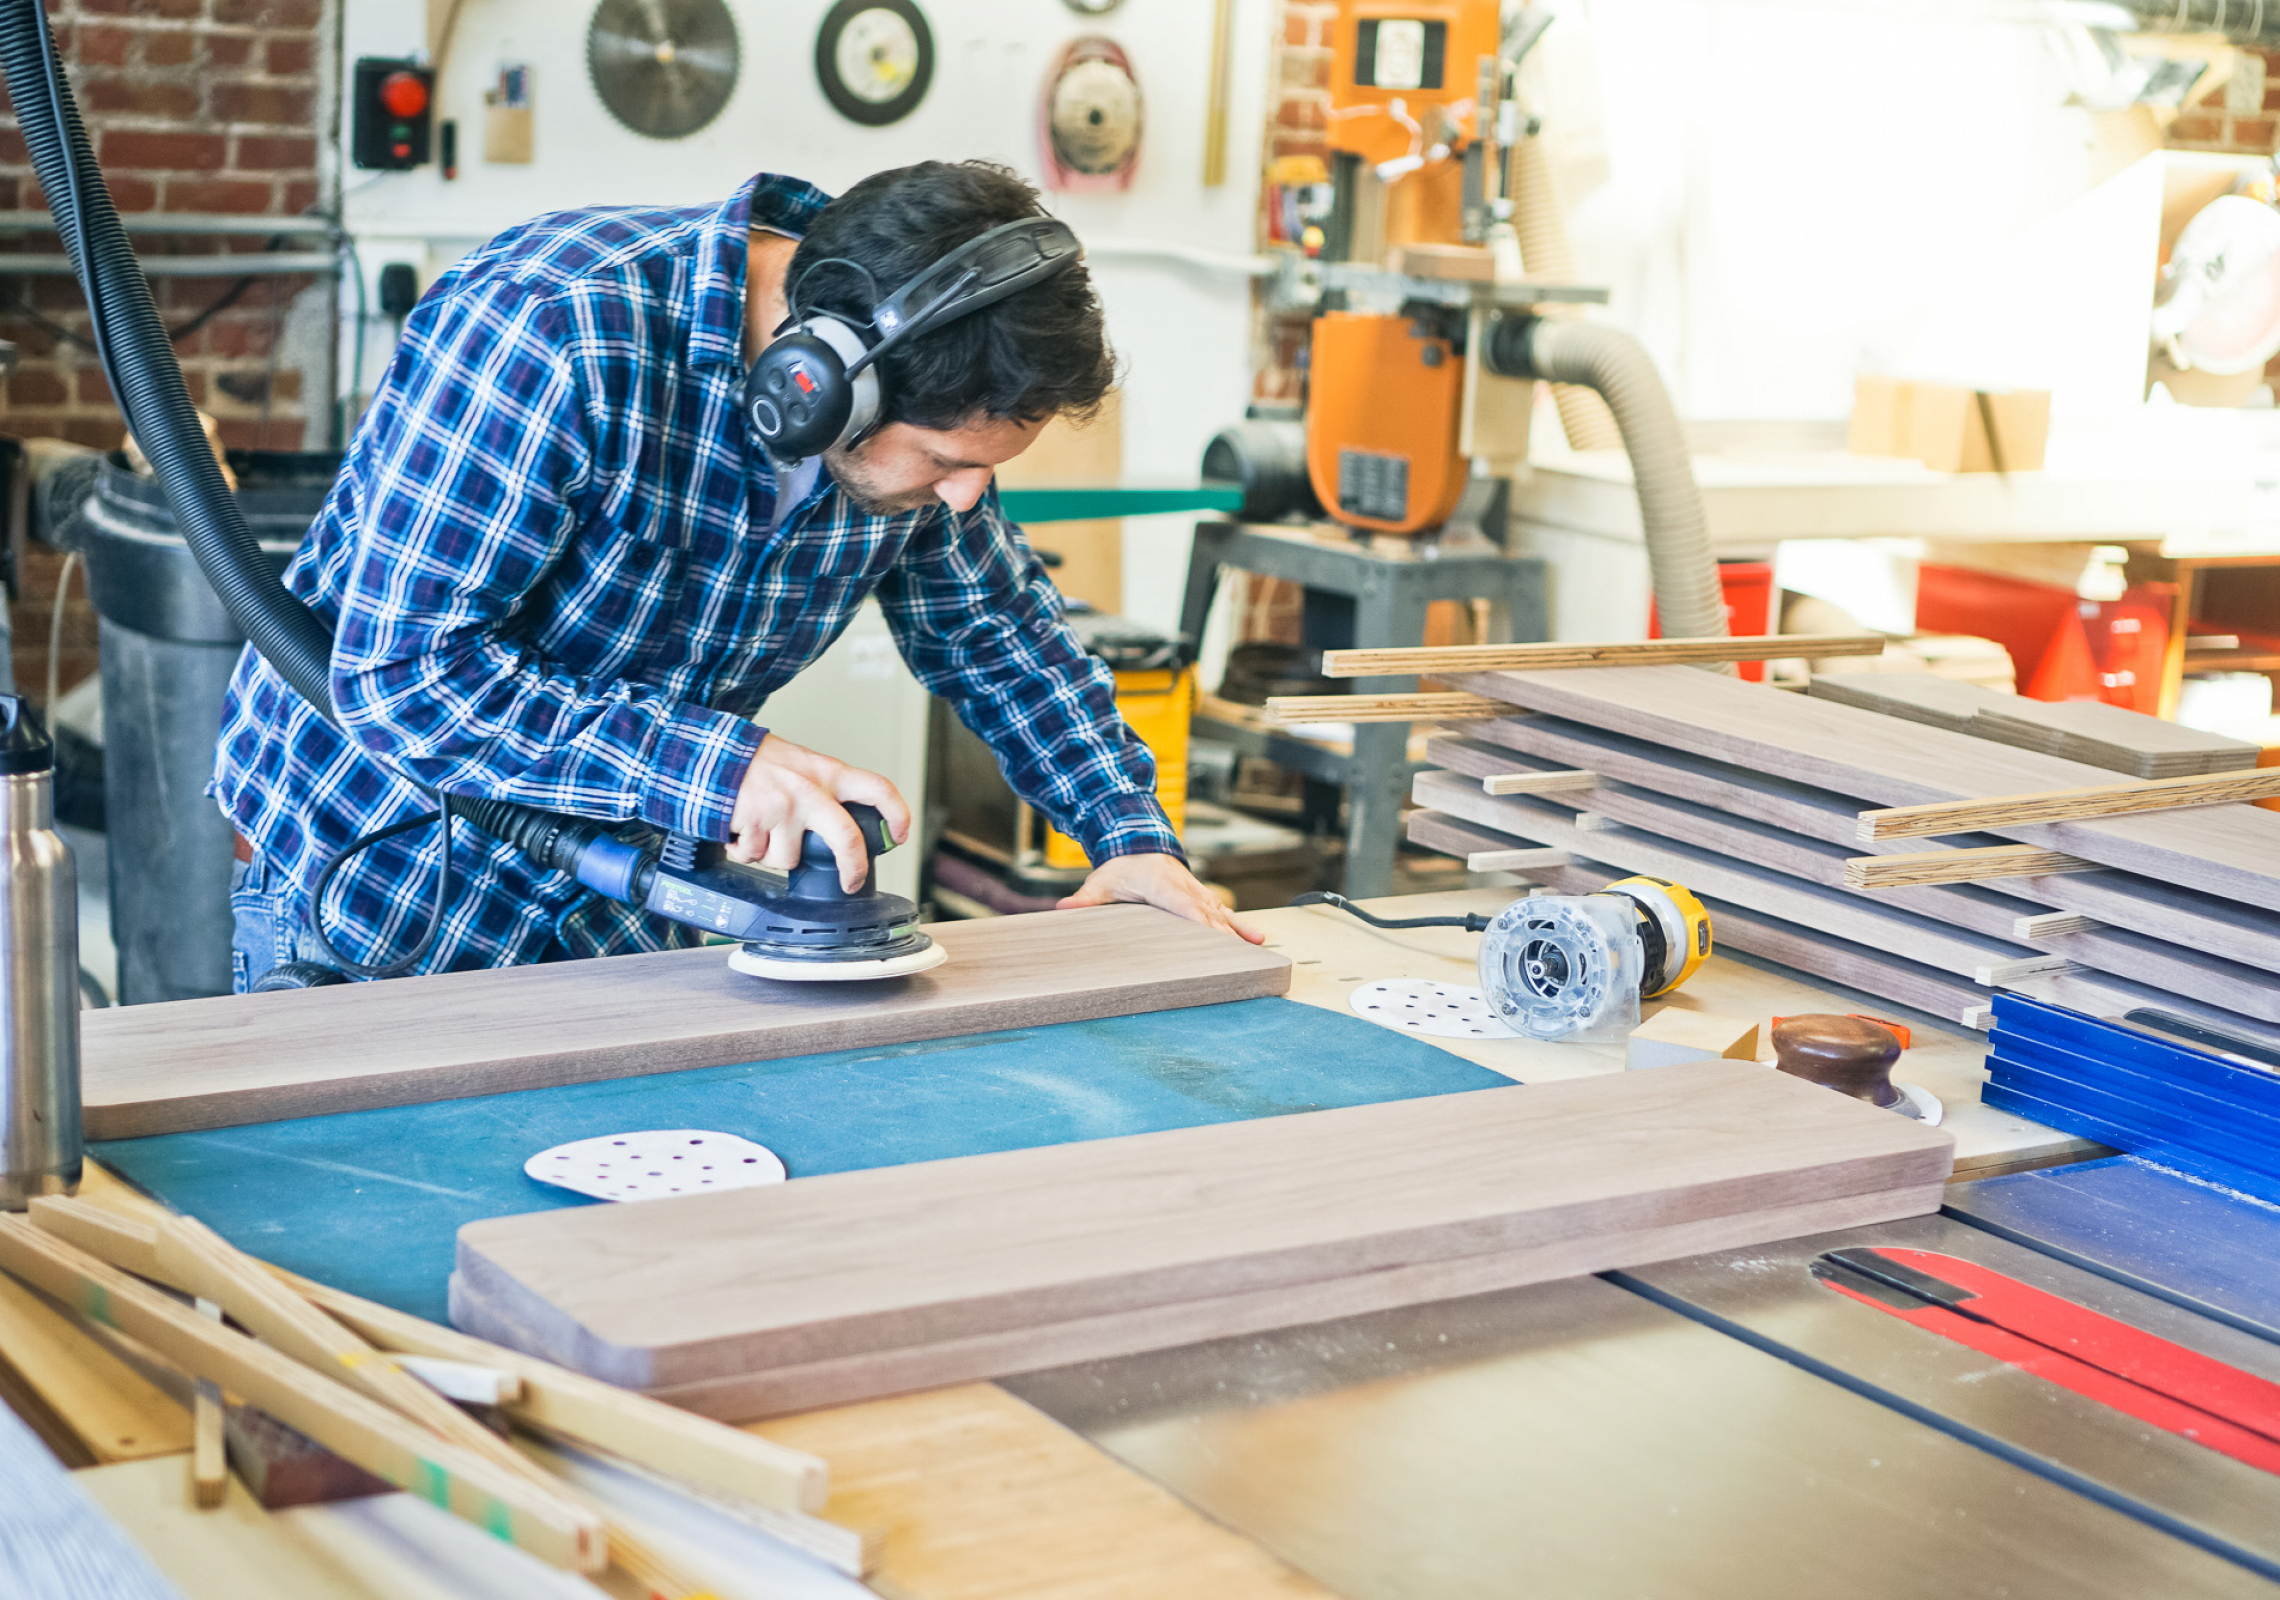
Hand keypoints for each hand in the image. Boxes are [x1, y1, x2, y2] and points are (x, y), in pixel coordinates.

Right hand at [727, 734, 911, 892]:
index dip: (898, 814)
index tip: (902, 834)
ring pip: (789, 860)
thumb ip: (824, 790)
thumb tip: (844, 828)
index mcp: (827, 773)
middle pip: (847, 838)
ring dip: (772, 856)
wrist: (712, 755)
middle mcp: (809, 790)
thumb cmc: (757, 762)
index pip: (877, 788)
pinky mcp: (755, 824)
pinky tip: (741, 829)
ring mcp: (783, 809)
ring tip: (761, 831)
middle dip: (853, 868)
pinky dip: (745, 851)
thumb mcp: (801, 764)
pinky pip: (755, 857)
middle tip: (851, 882)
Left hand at [1058, 853, 1265, 943]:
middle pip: (1209, 917)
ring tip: (1257, 953)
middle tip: (1241, 962)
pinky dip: (1240, 926)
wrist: (1137, 842)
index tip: (1216, 945)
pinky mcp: (1202, 898)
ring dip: (1238, 935)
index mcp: (1164, 886)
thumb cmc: (1120, 867)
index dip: (1202, 926)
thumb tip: (1064, 909)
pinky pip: (1224, 913)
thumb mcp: (1101, 882)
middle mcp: (1187, 889)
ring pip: (1222, 916)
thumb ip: (1085, 900)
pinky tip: (1256, 940)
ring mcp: (1198, 893)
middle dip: (1225, 939)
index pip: (1186, 908)